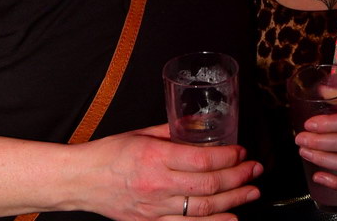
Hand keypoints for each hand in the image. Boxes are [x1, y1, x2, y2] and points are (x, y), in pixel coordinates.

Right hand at [74, 124, 261, 219]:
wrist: (81, 181)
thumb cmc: (109, 153)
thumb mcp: (142, 133)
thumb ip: (172, 130)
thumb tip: (199, 125)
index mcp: (156, 156)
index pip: (202, 160)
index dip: (228, 156)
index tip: (241, 151)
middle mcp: (158, 185)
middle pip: (208, 185)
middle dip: (238, 177)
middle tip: (255, 169)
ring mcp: (155, 208)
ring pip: (203, 209)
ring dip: (234, 200)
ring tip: (252, 192)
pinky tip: (231, 219)